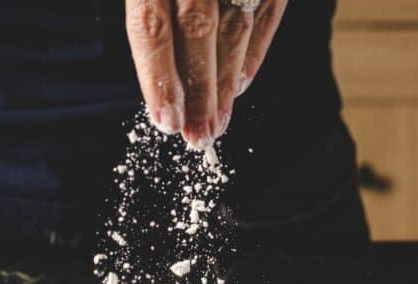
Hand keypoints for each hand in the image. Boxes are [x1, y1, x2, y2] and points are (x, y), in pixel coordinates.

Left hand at [125, 0, 285, 145]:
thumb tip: (162, 83)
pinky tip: (239, 86)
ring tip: (217, 123)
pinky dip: (253, 55)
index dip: (160, 78)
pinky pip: (266, 14)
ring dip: (226, 83)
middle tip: (197, 135)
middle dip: (199, 90)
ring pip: (235, 28)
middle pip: (197, 30)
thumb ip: (151, 16)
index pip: (152, 26)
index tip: (167, 121)